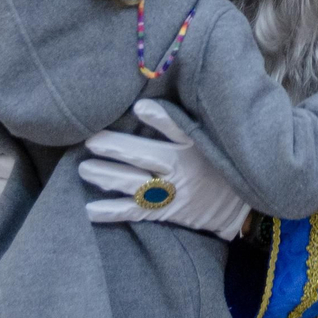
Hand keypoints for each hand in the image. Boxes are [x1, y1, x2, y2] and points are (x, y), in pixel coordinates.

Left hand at [79, 99, 250, 240]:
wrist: (233, 207)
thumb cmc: (213, 165)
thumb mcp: (201, 142)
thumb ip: (175, 124)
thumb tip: (142, 105)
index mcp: (189, 151)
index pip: (175, 130)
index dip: (159, 119)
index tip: (138, 108)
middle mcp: (178, 173)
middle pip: (147, 158)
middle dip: (119, 149)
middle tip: (91, 141)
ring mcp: (168, 196)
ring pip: (135, 186)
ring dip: (109, 177)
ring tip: (84, 169)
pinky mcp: (161, 212)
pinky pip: (134, 213)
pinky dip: (112, 212)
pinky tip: (90, 210)